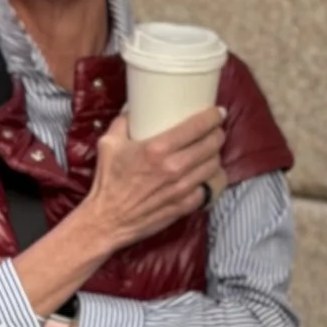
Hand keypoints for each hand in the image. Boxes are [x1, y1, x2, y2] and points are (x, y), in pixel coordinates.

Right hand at [82, 106, 227, 254]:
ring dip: (216, 155)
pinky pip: (210, 188)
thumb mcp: (109, 143)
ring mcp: (182, 189)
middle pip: (211, 145)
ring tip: (212, 151)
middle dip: (218, 134)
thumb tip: (134, 106)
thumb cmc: (108, 181)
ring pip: (214, 166)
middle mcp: (174, 167)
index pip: (197, 126)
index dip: (213, 116)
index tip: (217, 112)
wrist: (108, 220)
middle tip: (215, 130)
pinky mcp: (185, 206)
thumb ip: (123, 121)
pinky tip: (208, 174)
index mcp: (157, 149)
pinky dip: (212, 179)